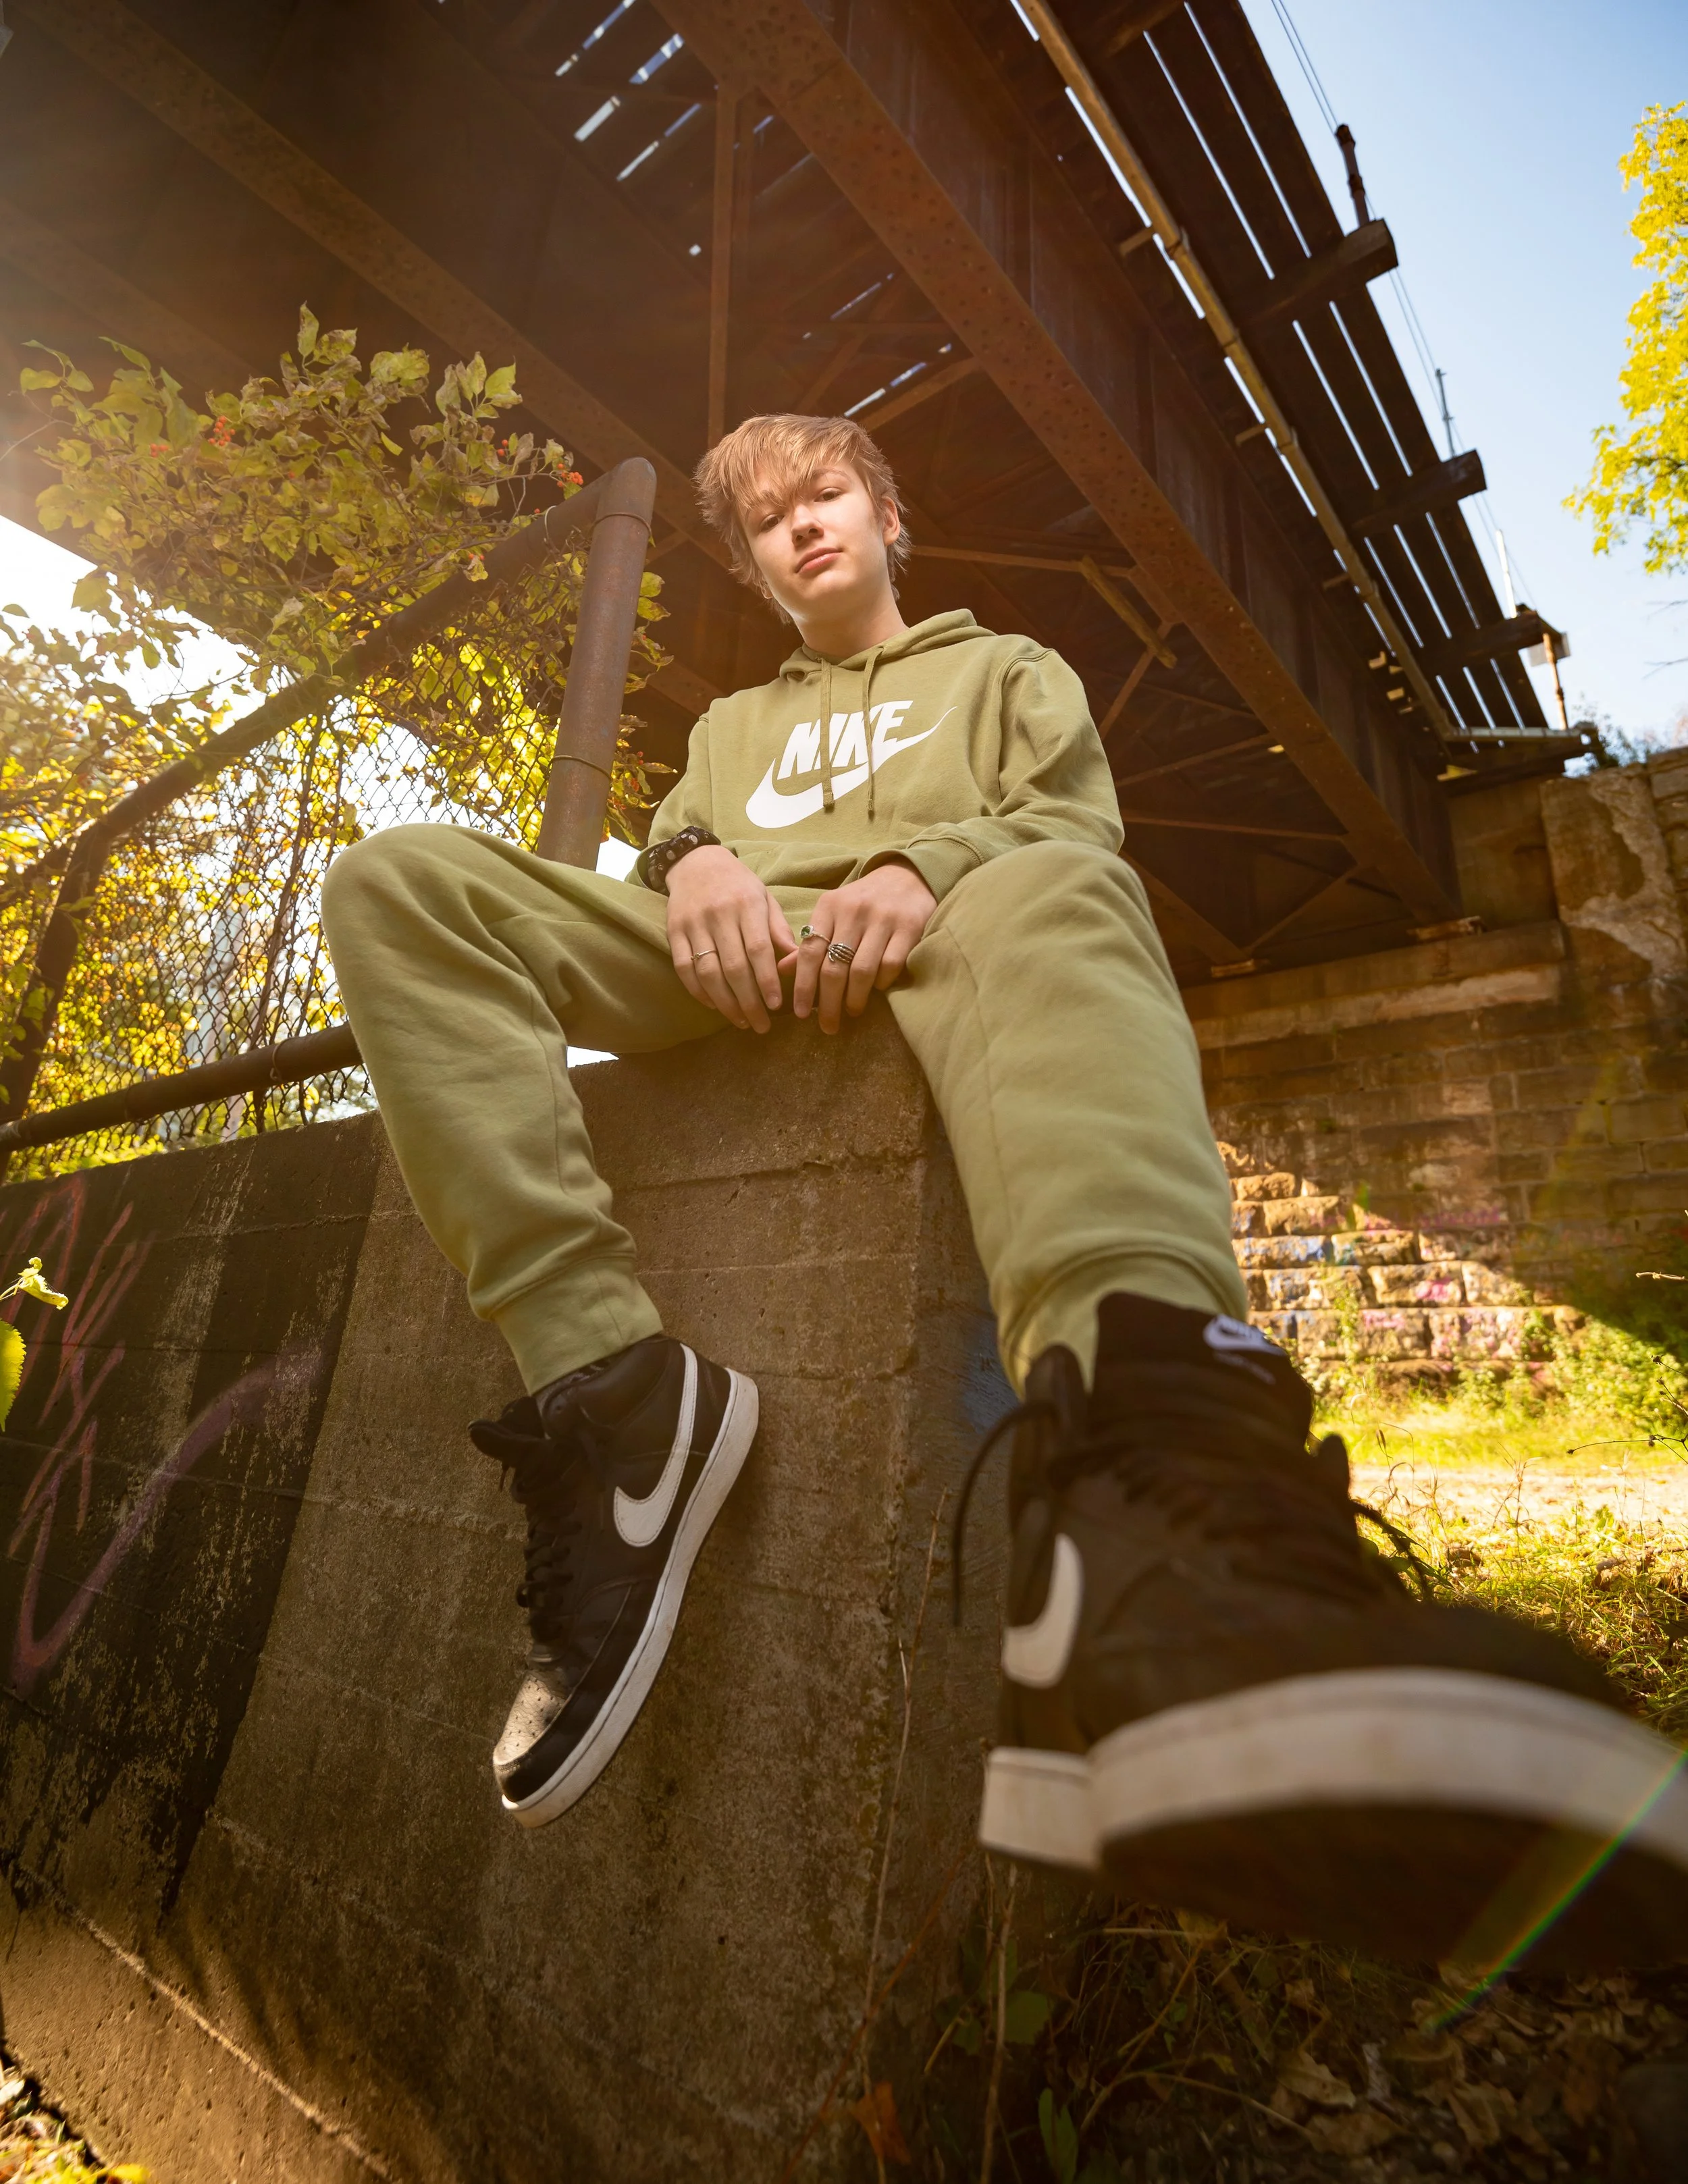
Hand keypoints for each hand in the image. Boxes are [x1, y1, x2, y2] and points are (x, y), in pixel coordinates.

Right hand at [666, 845, 796, 1032]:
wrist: (696, 862)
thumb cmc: (738, 885)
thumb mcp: (764, 898)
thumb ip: (778, 930)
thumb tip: (797, 962)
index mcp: (747, 905)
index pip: (759, 950)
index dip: (767, 981)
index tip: (777, 1006)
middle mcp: (719, 914)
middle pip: (734, 967)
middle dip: (749, 1002)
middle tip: (762, 1025)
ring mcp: (694, 924)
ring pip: (708, 973)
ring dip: (725, 1003)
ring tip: (741, 1021)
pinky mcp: (674, 931)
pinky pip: (684, 968)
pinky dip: (699, 992)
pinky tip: (715, 1006)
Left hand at [780, 861, 936, 1033]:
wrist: (907, 877)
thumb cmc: (863, 902)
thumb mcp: (833, 913)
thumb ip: (810, 941)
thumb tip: (780, 971)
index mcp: (829, 906)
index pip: (809, 953)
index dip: (803, 987)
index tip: (800, 1013)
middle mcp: (853, 911)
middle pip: (833, 968)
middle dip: (827, 1003)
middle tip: (827, 1025)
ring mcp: (882, 918)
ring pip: (861, 971)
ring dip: (854, 999)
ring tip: (851, 1011)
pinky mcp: (909, 926)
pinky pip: (890, 965)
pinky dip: (881, 983)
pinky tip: (877, 989)